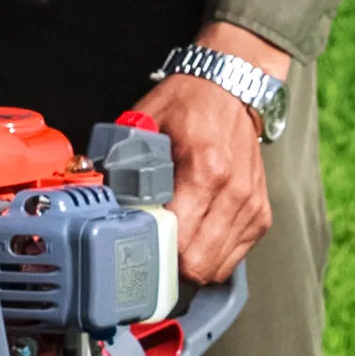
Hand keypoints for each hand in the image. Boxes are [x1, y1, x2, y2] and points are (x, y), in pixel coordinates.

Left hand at [124, 21, 290, 285]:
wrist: (231, 88)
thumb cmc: (187, 105)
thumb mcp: (144, 123)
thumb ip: (119, 160)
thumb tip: (93, 193)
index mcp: (205, 169)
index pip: (179, 241)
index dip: (154, 252)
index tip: (137, 245)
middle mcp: (234, 191)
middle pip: (198, 264)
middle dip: (170, 265)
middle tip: (152, 248)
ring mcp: (251, 204)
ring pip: (217, 267)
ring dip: (191, 263)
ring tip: (174, 241)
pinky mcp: (261, 213)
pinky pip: (233, 258)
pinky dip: (212, 256)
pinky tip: (196, 237)